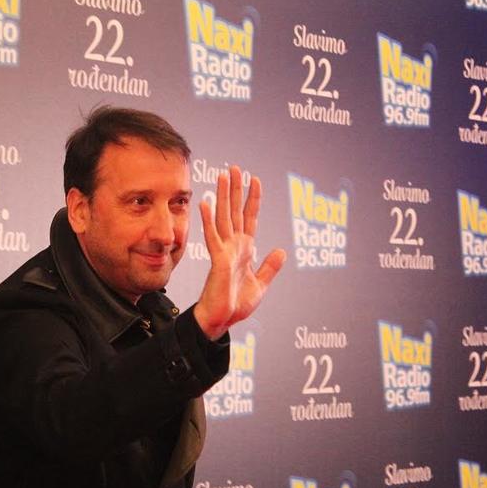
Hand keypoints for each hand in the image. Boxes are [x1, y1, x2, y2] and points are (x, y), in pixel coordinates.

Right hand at [194, 166, 286, 339]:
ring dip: (223, 196)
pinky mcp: (218, 260)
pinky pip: (213, 236)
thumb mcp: (261, 284)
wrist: (222, 320)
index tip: (255, 180)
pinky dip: (209, 219)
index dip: (253, 199)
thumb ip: (269, 267)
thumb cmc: (236, 305)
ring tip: (222, 175)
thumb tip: (281, 251)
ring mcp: (225, 251)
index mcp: (244, 250)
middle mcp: (234, 246)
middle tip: (234, 168)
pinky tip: (205, 203)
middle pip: (235, 211)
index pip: (250, 218)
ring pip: (224, 217)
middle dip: (236, 189)